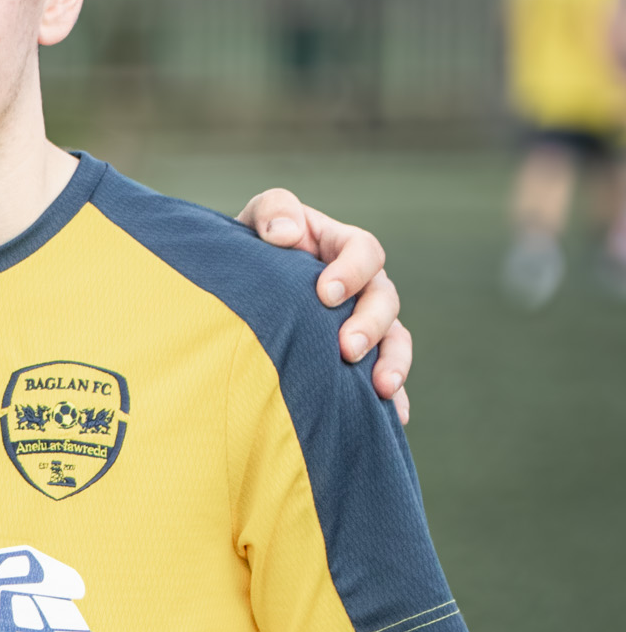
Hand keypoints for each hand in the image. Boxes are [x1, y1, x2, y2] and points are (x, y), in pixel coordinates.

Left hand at [239, 188, 411, 423]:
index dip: (352, 270)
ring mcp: (363, 325)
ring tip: (381, 388)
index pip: (363, 251)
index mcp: (340, 247)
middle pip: (384, 299)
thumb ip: (272, 213)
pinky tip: (393, 419)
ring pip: (394, 340)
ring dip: (393, 363)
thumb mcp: (254, 222)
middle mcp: (360, 287)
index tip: (325, 294)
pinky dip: (392, 399)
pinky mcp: (358, 362)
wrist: (236, 297)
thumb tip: (288, 233)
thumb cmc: (250, 253)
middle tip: (347, 348)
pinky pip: (385, 379)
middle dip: (370, 324)